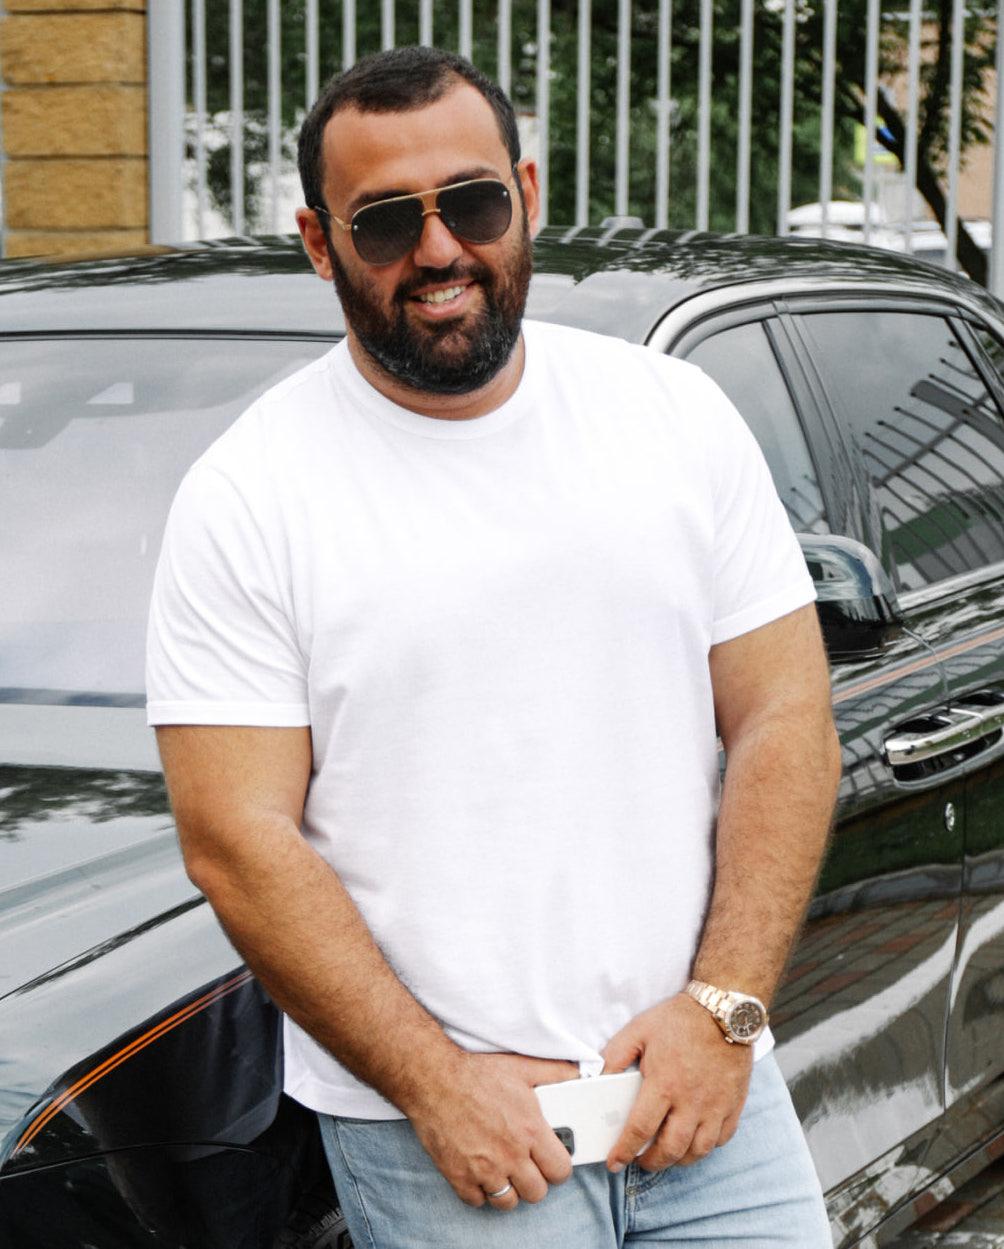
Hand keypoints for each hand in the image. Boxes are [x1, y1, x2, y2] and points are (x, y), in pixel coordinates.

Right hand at [406, 1052, 578, 1209]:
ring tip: (504, 1171)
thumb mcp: (522, 1067)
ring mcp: (483, 1169)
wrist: (433, 1079)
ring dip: (508, 1190)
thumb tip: (578, 1074)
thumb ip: (555, 1072)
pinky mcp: (459, 1177)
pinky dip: (479, 1191)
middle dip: (534, 1180)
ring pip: (508, 1202)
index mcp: (530, 1130)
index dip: (558, 1167)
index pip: (561, 1170)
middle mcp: (510, 1155)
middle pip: (536, 1192)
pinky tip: (479, 1172)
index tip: (551, 1160)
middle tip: (526, 1165)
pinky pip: (477, 1201)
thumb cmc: (477, 1073)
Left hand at [602, 994, 752, 1172]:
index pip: (639, 1130)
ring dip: (679, 1159)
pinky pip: (721, 1139)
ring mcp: (715, 1106)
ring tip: (666, 1154)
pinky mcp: (734, 1104)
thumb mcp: (639, 1029)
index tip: (614, 1163)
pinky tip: (695, 1140)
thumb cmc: (679, 1020)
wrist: (723, 1010)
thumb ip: (615, 1055)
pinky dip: (706, 1146)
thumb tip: (598, 1078)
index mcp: (664, 1084)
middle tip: (641, 1160)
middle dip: (651, 1163)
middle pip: (670, 1149)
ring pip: (698, 1151)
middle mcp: (691, 1102)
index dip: (624, 1151)